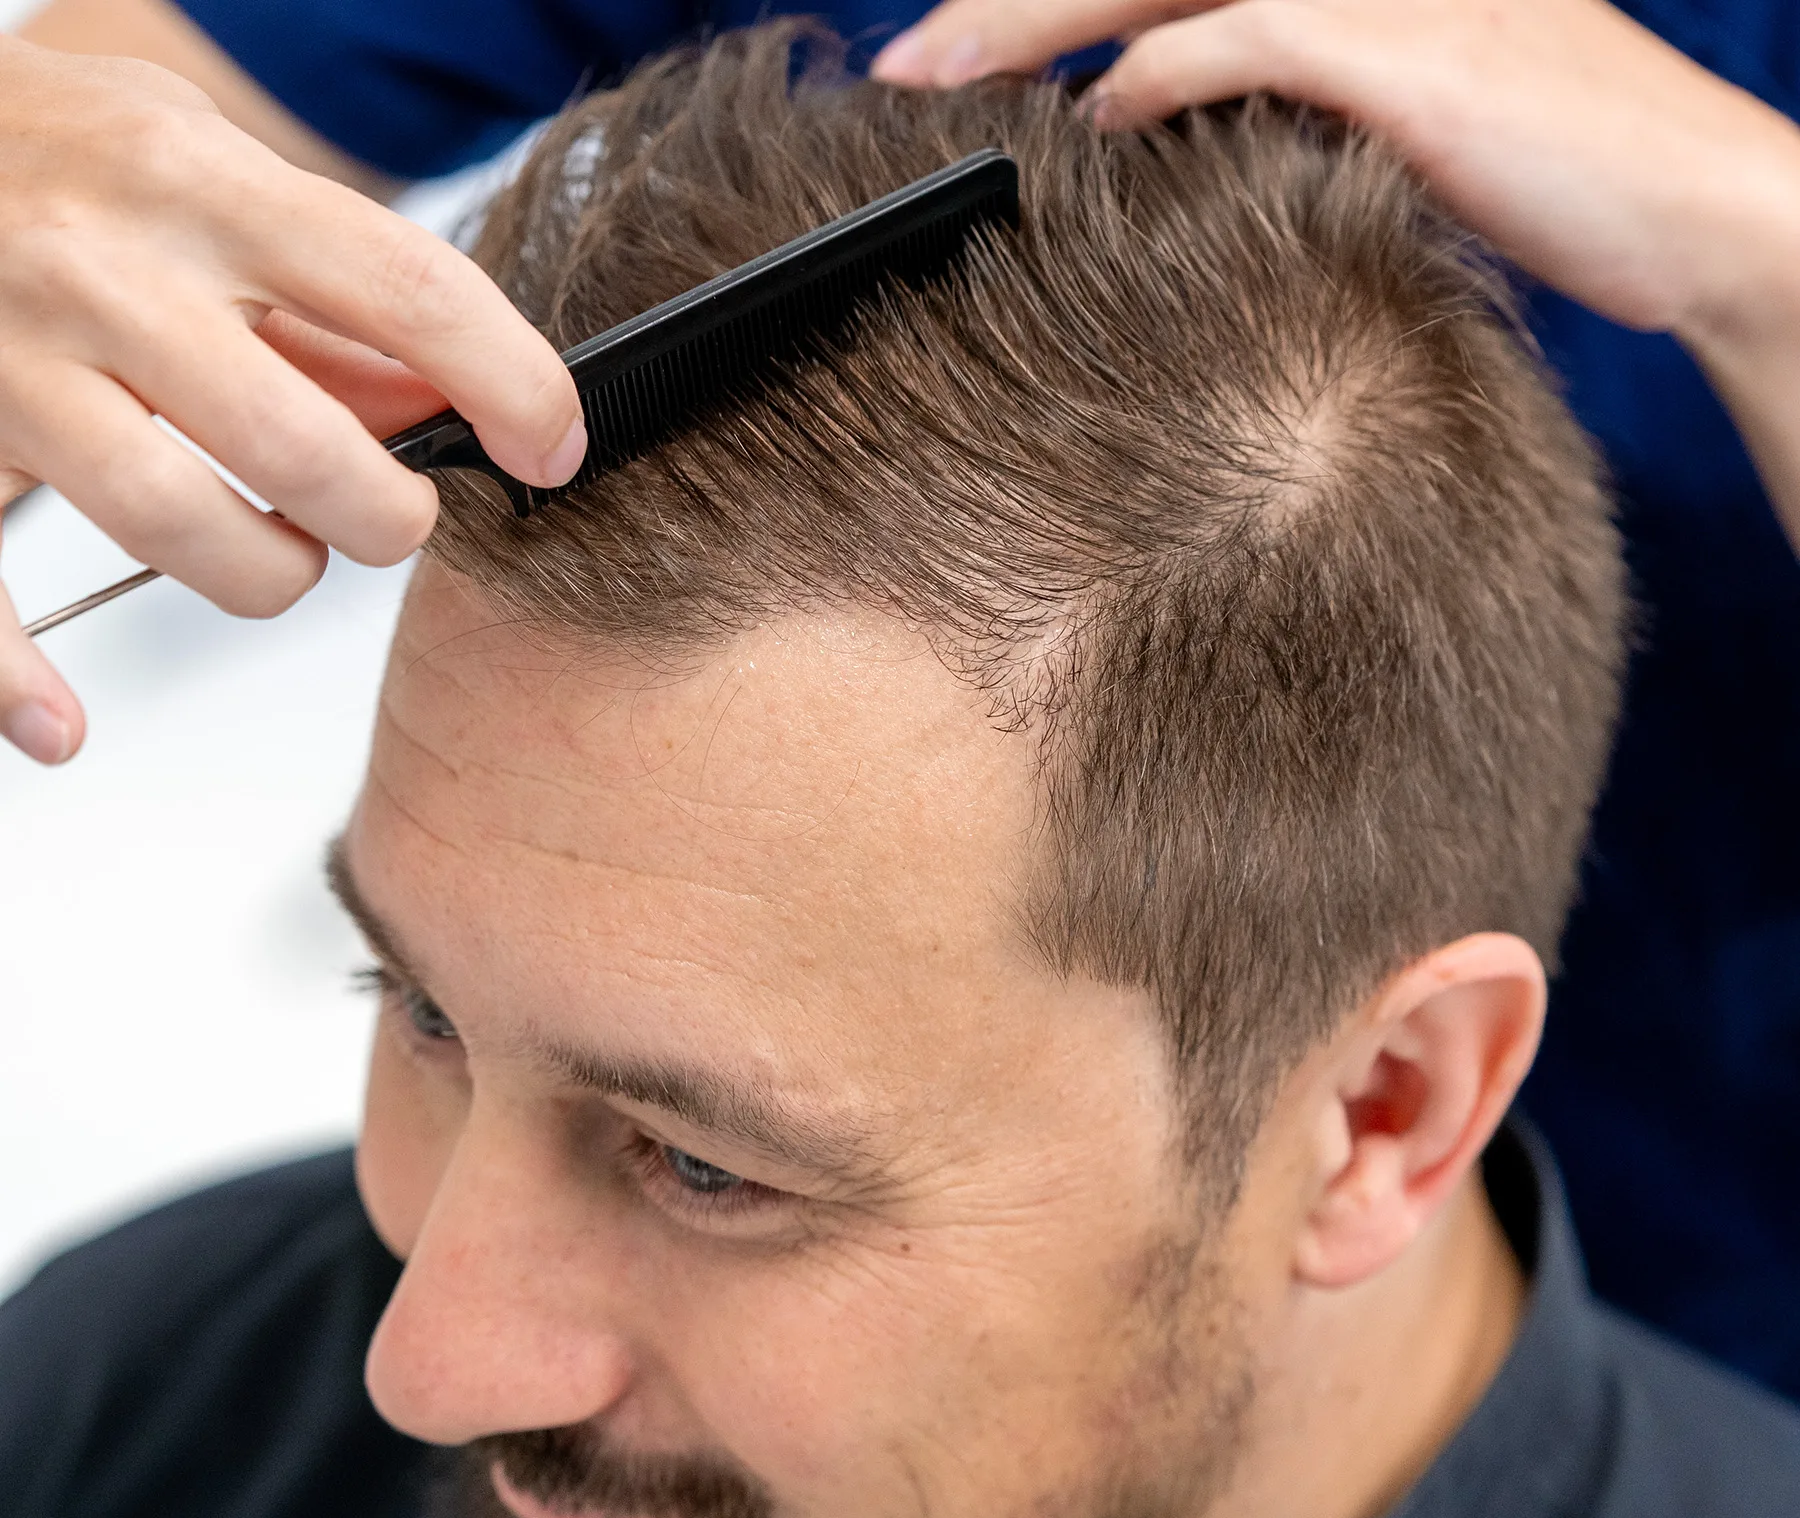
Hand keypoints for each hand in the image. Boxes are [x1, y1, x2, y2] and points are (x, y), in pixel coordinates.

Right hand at [0, 35, 584, 763]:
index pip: (413, 292)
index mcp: (201, 186)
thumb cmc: (62, 151)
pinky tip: (63, 722)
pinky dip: (19, 679)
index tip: (552, 448)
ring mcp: (8, 357)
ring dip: (265, 576)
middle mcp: (103, 266)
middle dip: (387, 516)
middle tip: (388, 512)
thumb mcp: (216, 174)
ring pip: (183, 533)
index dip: (516, 388)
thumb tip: (460, 407)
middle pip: (307, 450)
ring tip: (273, 549)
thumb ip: (336, 300)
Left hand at [876, 0, 1799, 553]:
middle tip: (905, 63)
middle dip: (1007, 5)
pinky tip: (1093, 129)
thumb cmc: (1555, 176)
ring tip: (939, 85)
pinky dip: (1153, 82)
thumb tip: (1160, 131)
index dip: (1057, 2)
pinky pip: (1236, 39)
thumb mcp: (1401, 121)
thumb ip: (1288, 107)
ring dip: (1036, 27)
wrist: (1692, 209)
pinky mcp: (1402, 47)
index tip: (963, 53)